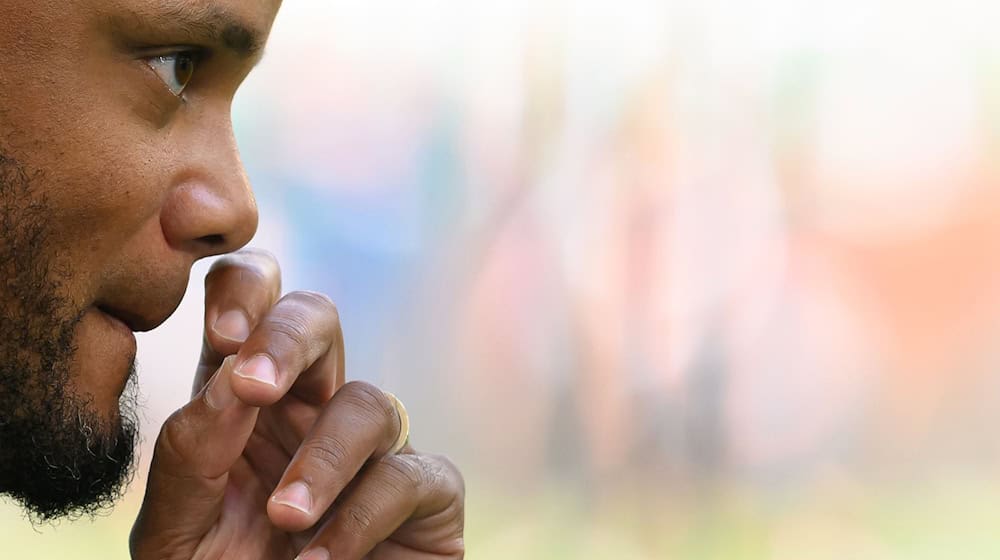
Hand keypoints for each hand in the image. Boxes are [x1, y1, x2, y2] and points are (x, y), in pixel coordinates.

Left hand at [130, 249, 464, 558]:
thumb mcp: (176, 535)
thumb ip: (189, 458)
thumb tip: (229, 379)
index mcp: (242, 404)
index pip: (250, 303)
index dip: (242, 289)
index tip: (221, 335)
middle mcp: (308, 413)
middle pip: (319, 318)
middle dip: (289, 336)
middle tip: (252, 384)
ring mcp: (371, 452)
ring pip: (367, 402)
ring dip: (321, 458)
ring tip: (284, 523)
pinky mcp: (426, 496)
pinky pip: (408, 475)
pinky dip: (361, 517)